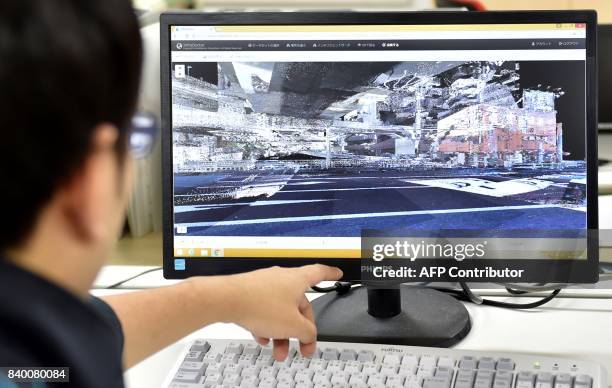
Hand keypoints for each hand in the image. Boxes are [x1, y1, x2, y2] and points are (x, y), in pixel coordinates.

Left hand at [225, 264, 342, 359]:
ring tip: (278, 350)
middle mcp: (282, 279)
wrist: (225, 300)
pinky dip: (266, 325)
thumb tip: (309, 335)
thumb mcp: (293, 325)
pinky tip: (262, 337)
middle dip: (301, 328)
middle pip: (299, 304)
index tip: (336, 273)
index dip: (330, 274)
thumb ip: (307, 332)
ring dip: (282, 332)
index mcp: (298, 280)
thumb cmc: (259, 304)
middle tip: (303, 346)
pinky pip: (264, 310)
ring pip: (280, 311)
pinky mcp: (249, 293)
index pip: (320, 273)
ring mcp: (264, 285)